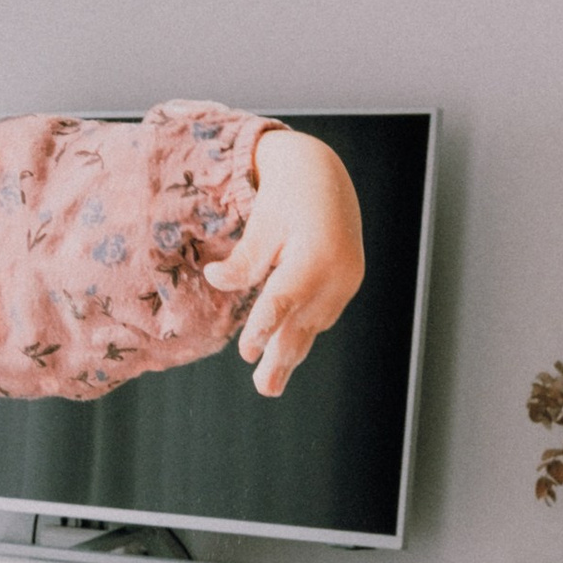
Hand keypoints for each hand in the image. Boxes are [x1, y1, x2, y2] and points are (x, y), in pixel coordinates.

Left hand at [205, 127, 364, 397]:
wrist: (325, 173)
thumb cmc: (286, 193)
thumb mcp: (261, 222)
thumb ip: (243, 258)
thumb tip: (215, 280)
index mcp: (315, 255)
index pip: (284, 300)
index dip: (263, 328)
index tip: (246, 352)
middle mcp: (338, 272)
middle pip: (304, 323)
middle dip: (282, 359)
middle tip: (264, 389)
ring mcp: (347, 279)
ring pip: (314, 323)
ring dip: (292, 351)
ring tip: (270, 381)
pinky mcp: (348, 282)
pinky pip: (323, 314)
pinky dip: (304, 331)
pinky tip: (286, 348)